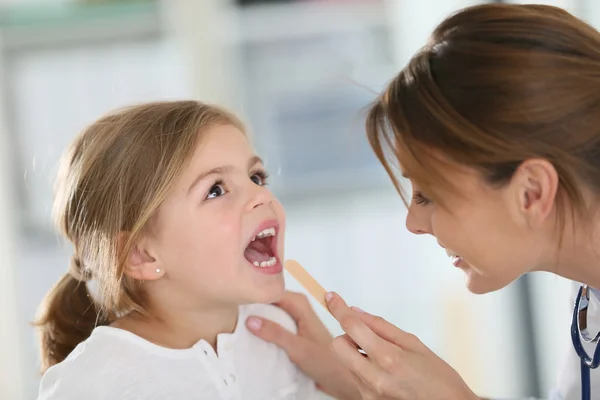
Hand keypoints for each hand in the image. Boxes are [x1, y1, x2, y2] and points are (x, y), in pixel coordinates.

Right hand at [246, 291, 360, 399]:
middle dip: (255, 305)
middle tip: (234, 311)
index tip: (238, 299)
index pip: (273, 291)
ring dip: (260, 317)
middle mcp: (299, 309)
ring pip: (273, 313)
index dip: (256, 294)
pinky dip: (266, 328)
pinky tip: (254, 335)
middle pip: (271, 300)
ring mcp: (297, 321)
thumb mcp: (297, 348)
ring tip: (239, 322)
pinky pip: (276, 325)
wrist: (342, 380)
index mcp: (302, 305)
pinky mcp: (295, 333)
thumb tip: (251, 320)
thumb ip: (275, 333)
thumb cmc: (327, 363)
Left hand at [326, 292, 479, 399]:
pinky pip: (355, 377)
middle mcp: (373, 378)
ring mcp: (368, 393)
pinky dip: (362, 368)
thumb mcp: (415, 344)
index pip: (352, 326)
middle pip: (337, 346)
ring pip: (345, 362)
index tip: (331, 297)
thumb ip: (382, 327)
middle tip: (365, 336)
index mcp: (388, 358)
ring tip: (383, 358)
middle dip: (346, 335)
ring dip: (355, 353)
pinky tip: (385, 372)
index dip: (338, 308)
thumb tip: (357, 312)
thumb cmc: (440, 379)